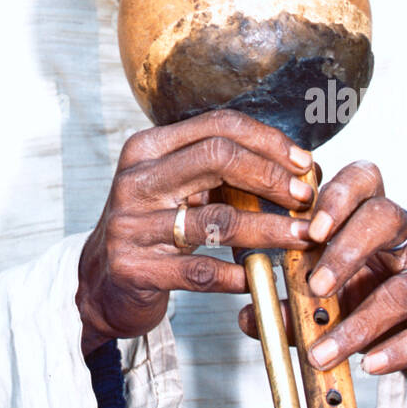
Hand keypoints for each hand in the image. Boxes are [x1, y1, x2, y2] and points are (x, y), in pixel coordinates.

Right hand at [76, 109, 314, 355]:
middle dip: (272, 176)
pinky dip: (236, 274)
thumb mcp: (174, 187)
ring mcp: (132, 224)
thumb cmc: (151, 227)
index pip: (217, 126)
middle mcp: (136, 179)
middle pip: (218, 158)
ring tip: (302, 237)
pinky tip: (258, 277)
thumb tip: (295, 166)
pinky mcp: (135, 269)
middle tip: (305, 197)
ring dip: (270, 229)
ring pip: (218, 220)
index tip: (303, 163)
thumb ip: (218, 172)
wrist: (101, 281)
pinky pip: (200, 271)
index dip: (267, 140)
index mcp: (148, 148)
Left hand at [240, 159, 406, 388]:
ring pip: (404, 284)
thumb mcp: (339, 297)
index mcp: (375, 219)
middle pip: (386, 216)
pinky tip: (370, 364)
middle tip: (314, 285)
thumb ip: (296, 304)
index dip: (338, 195)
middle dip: (346, 250)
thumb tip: (249, 315)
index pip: (364, 180)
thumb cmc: (382, 300)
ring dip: (359, 321)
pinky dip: (397, 348)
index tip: (309, 226)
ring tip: (324, 349)